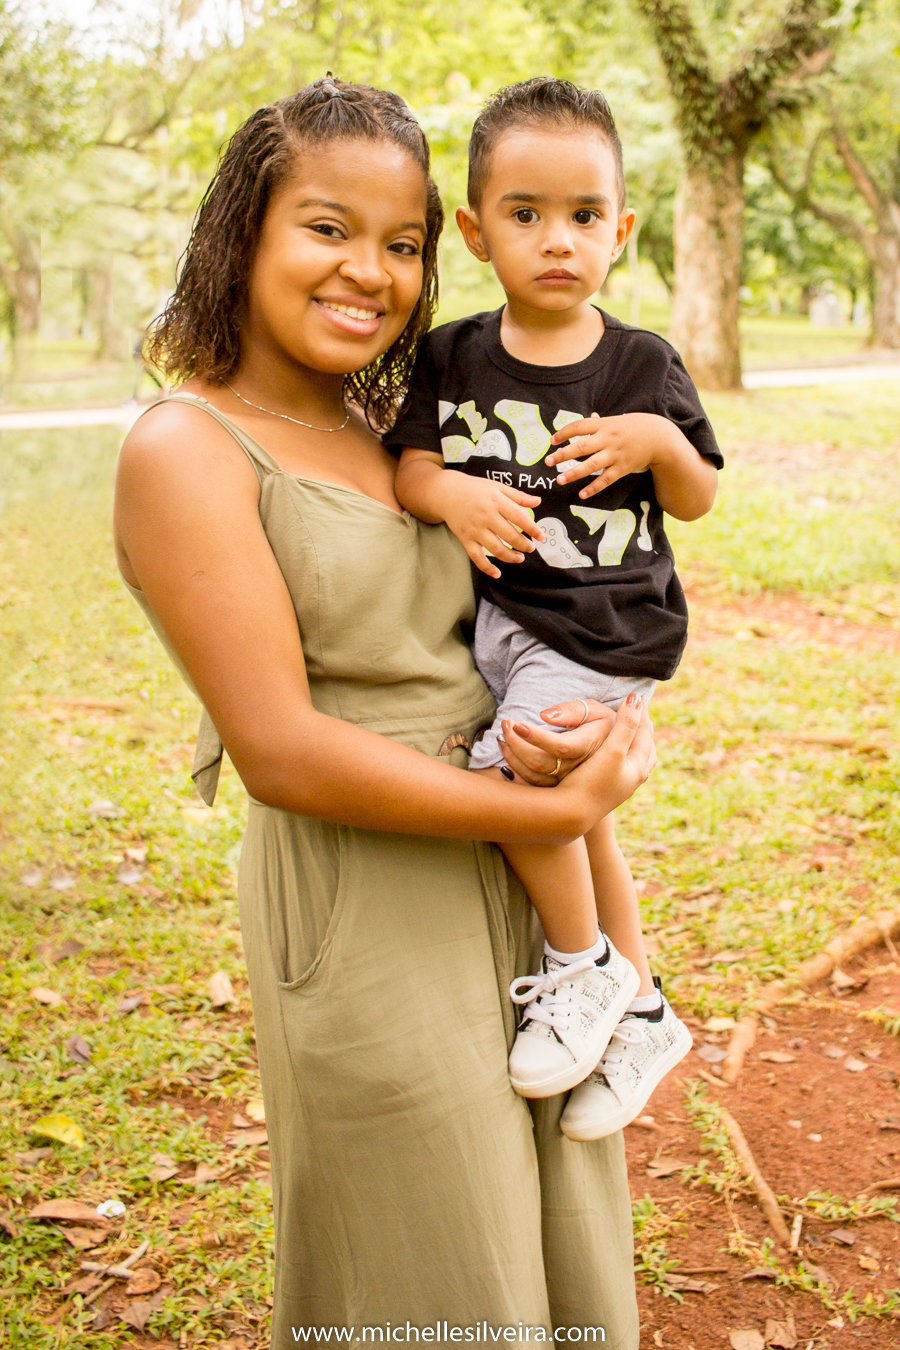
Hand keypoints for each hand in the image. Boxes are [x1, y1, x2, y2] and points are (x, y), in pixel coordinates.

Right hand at [439, 473, 544, 578]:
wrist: (447, 492)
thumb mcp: (497, 487)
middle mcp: (486, 516)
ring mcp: (475, 530)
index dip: (532, 528)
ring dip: (511, 557)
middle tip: (531, 548)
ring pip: (496, 549)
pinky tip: (497, 573)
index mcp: (496, 501)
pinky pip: (477, 557)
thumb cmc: (474, 488)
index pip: (519, 517)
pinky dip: (487, 568)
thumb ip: (518, 496)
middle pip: (510, 535)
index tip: (541, 536)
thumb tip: (538, 501)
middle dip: (523, 545)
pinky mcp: (466, 539)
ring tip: (520, 558)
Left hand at [498, 699, 615, 784]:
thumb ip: (574, 710)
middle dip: (517, 743)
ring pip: (533, 775)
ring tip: (502, 735)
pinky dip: (514, 769)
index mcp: (588, 747)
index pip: (559, 746)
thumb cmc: (602, 724)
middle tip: (505, 723)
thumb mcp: (597, 710)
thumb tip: (545, 715)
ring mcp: (566, 780)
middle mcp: (576, 768)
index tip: (516, 723)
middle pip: (540, 762)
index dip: (535, 737)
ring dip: (512, 755)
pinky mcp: (557, 786)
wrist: (616, 750)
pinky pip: (531, 783)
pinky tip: (506, 751)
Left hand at [545, 412, 675, 500]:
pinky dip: (594, 488)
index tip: (552, 440)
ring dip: (574, 473)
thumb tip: (589, 417)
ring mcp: (615, 454)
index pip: (579, 426)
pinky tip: (582, 494)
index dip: (564, 433)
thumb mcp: (617, 421)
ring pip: (592, 465)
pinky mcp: (622, 468)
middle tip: (548, 461)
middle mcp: (608, 439)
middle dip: (563, 454)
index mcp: (604, 425)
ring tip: (560, 479)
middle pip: (582, 446)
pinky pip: (606, 479)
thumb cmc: (634, 428)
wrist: (659, 437)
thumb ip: (601, 423)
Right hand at [556, 692, 655, 822]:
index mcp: (639, 767)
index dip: (641, 712)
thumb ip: (626, 725)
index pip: (645, 733)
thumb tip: (636, 699)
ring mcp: (620, 784)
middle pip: (644, 747)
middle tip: (637, 710)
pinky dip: (620, 750)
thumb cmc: (592, 781)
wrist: (570, 814)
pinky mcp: (606, 787)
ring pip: (633, 757)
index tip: (637, 696)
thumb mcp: (613, 750)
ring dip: (631, 740)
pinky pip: (620, 763)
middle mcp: (633, 777)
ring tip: (627, 727)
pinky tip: (610, 748)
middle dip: (641, 727)